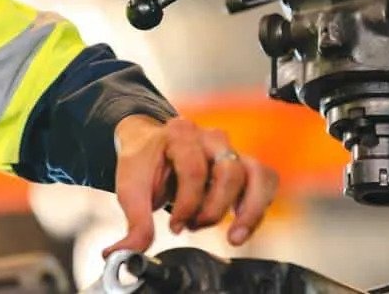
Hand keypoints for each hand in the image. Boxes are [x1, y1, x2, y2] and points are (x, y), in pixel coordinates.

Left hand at [103, 115, 277, 254]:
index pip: (194, 170)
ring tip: (233, 236)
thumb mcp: (130, 189)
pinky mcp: (243, 165)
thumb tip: (123, 254)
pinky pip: (265, 181)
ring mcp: (230, 149)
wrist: (150, 147)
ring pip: (257, 175)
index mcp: (179, 133)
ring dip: (248, 211)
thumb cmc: (143, 164)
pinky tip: (241, 226)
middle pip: (229, 172)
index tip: (173, 224)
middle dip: (211, 209)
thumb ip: (134, 223)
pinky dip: (258, 206)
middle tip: (191, 226)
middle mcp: (210, 137)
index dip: (186, 205)